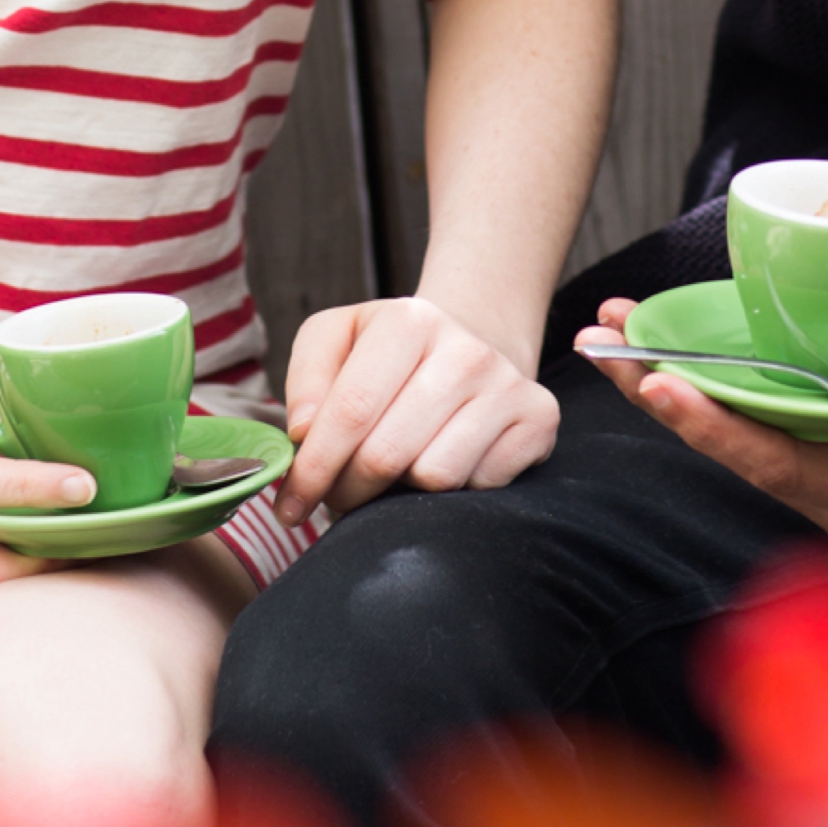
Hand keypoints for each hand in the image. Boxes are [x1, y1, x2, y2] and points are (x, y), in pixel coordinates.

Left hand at [274, 295, 559, 525]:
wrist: (469, 347)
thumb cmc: (387, 356)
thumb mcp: (335, 341)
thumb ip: (306, 379)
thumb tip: (304, 433)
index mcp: (409, 320)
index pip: (351, 412)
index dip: (313, 469)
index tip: (289, 505)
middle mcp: (466, 349)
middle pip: (387, 454)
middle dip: (348, 489)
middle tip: (339, 492)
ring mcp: (507, 385)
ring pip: (435, 477)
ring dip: (399, 492)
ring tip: (392, 471)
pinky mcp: (539, 418)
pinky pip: (480, 486)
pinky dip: (452, 491)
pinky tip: (441, 461)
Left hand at [575, 299, 827, 561]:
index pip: (784, 468)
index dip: (719, 429)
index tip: (663, 384)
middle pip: (745, 452)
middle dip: (672, 398)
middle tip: (605, 343)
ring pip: (746, 432)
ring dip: (681, 385)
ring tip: (615, 330)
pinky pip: (766, 413)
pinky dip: (718, 376)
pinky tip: (674, 336)